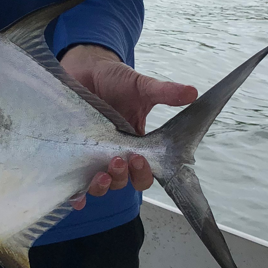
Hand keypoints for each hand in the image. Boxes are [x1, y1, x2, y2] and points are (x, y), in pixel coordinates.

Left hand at [60, 44, 197, 207]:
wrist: (87, 70)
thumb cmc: (116, 79)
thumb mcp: (142, 87)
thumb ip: (165, 92)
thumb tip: (193, 92)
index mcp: (136, 144)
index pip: (145, 171)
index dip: (144, 173)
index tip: (140, 159)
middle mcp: (117, 154)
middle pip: (124, 182)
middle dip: (123, 177)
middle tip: (120, 161)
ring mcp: (94, 157)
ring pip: (102, 185)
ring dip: (103, 186)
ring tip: (101, 174)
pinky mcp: (74, 156)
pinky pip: (76, 183)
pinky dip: (77, 196)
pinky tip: (76, 198)